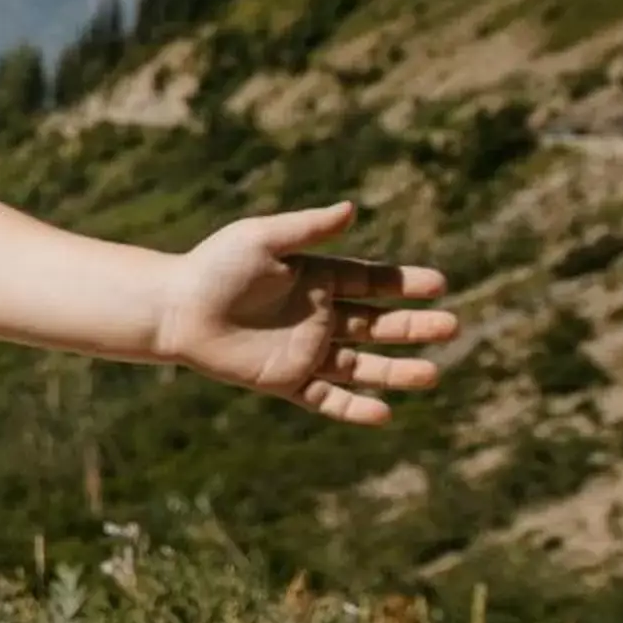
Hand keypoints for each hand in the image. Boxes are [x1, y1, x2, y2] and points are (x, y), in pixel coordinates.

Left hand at [155, 200, 459, 424]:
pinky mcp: (284, 380)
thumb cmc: (212, 267)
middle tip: (450, 326)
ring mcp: (304, 351)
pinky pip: (326, 399)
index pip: (371, 283)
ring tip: (432, 373)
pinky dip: (353, 408)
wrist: (171, 308)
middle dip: (413, 327)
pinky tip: (385, 413)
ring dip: (396, 372)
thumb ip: (306, 229)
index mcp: (316, 280)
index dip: (404, 285)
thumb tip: (350, 208)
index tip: (438, 285)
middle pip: (377, 325)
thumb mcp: (261, 239)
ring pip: (361, 365)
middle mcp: (317, 317)